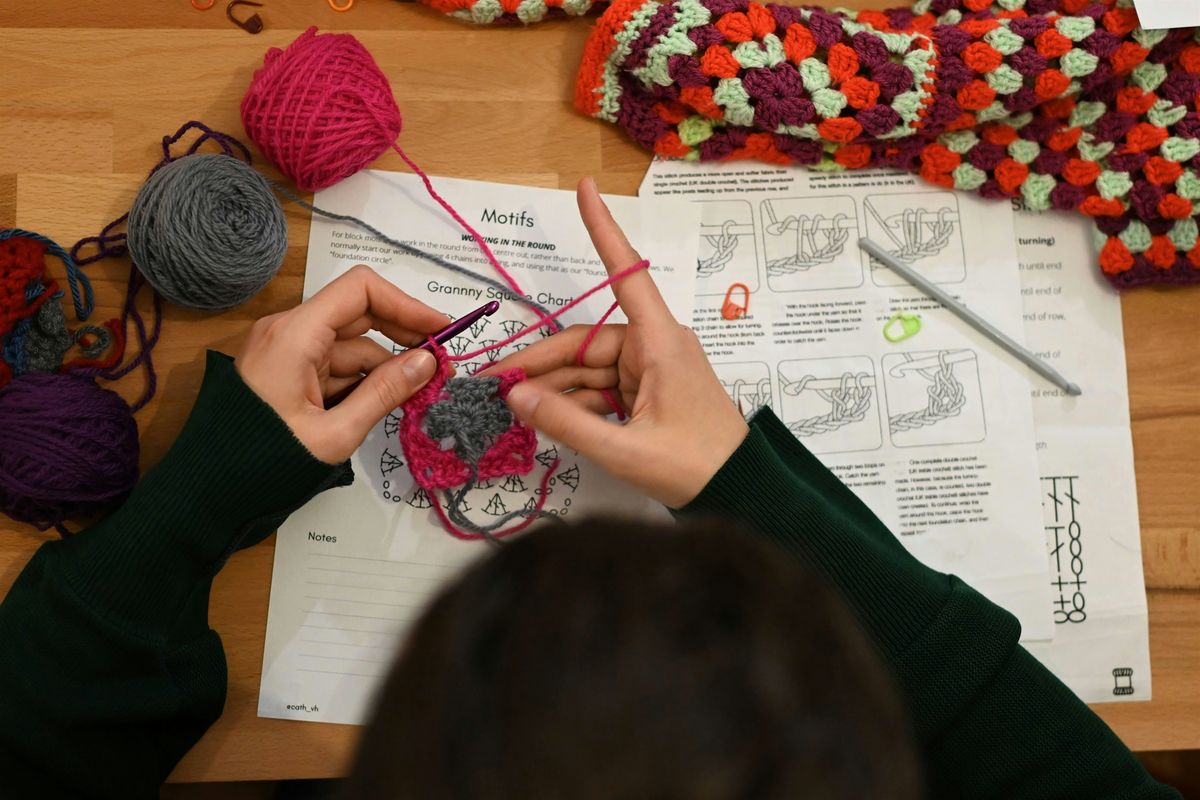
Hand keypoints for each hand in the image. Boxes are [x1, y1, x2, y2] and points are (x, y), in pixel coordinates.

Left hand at [236, 265, 446, 463]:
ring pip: (350, 346)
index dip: (406, 305)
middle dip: (402, 339)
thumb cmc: (265, 463)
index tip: (441, 332)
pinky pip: (333, 367)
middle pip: (359, 316)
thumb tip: (428, 362)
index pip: (360, 291)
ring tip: (419, 395)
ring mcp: (285, 353)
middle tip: (441, 367)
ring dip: (384, 367)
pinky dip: (361, 382)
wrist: (207, 493)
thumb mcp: (335, 434)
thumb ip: (384, 394)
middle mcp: (288, 332)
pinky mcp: (285, 374)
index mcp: (295, 335)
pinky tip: (386, 403)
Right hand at [492, 178, 747, 507]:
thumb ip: (567, 424)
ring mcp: (650, 372)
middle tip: (491, 386)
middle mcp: (654, 347)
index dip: (603, 230)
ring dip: (551, 389)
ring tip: (507, 408)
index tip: (583, 187)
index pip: (624, 274)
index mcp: (660, 343)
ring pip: (586, 370)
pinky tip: (542, 419)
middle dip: (538, 363)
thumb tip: (516, 398)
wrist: (740, 494)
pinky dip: (572, 404)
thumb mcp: (625, 450)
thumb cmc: (695, 467)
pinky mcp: (646, 395)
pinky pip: (599, 390)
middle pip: (583, 343)